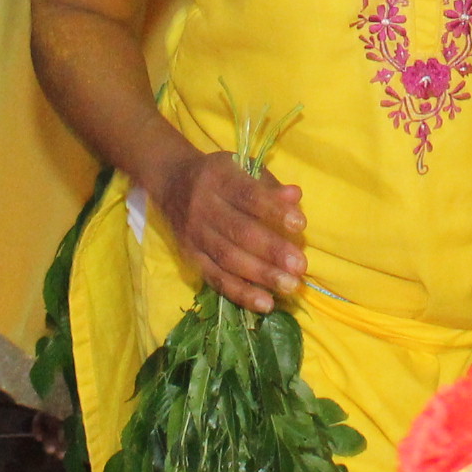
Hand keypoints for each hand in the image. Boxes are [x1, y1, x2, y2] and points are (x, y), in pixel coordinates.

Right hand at [155, 147, 305, 312]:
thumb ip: (268, 184)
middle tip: (300, 266)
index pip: (248, 196)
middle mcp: (203, 206)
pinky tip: (265, 304)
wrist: (170, 183)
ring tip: (290, 286)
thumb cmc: (218, 176)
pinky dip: (240, 293)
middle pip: (239, 231)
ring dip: (260, 275)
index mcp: (218, 179)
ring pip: (228, 259)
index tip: (300, 225)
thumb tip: (296, 197)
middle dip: (271, 250)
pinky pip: (215, 278)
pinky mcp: (190, 257)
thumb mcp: (241, 168)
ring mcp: (194, 234)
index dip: (273, 210)